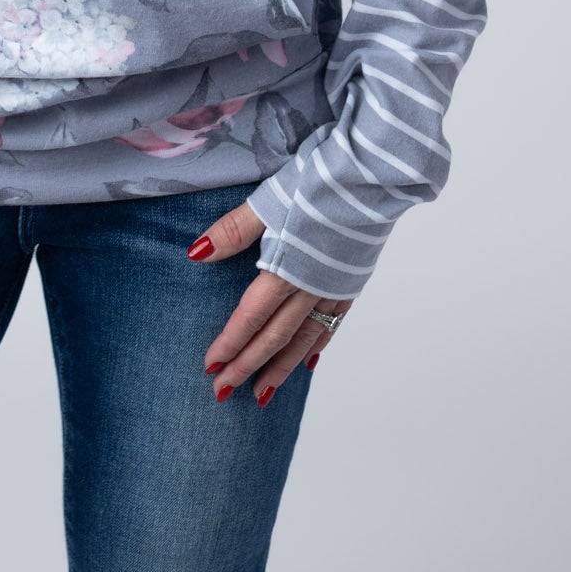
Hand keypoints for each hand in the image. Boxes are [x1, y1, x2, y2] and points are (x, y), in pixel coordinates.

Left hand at [187, 201, 352, 404]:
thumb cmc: (320, 182)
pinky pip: (331, 325)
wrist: (374, 179)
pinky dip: (316, 346)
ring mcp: (334, 288)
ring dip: (282, 367)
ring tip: (263, 393)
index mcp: (286, 269)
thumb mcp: (268, 200)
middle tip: (225, 392)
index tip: (211, 368)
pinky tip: (308, 360)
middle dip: (249, 366)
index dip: (230, 344)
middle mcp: (311, 287)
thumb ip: (234, 230)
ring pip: (304, 339)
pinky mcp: (351, 282)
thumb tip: (197, 253)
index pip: (250, 318)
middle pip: (275, 337)